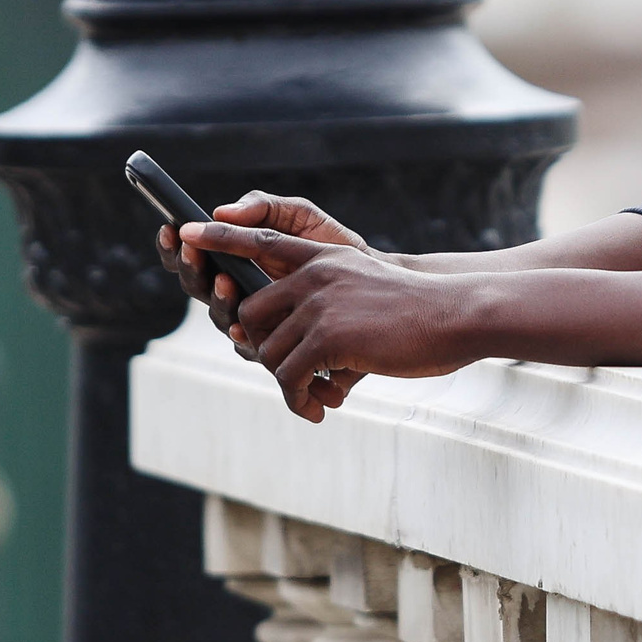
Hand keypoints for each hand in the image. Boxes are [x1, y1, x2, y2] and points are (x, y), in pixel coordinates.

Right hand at [153, 192, 372, 349]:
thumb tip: (222, 210)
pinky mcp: (279, 346)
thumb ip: (264, 208)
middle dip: (192, 269)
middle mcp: (239, 293)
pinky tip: (246, 328)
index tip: (171, 228)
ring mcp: (257, 321)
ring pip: (222, 319)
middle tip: (194, 252)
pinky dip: (246, 338)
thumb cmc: (335, 245)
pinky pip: (252, 349)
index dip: (175, 246)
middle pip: (198, 288)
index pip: (193, 255)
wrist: (376, 279)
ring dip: (219, 301)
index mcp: (236, 260)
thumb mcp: (300, 217)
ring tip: (228, 280)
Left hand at [180, 221, 483, 422]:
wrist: (456, 315)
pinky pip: (290, 376)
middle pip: (251, 315)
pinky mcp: (328, 336)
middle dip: (262, 351)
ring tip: (312, 401)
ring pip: (269, 352)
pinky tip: (318, 410)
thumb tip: (304, 345)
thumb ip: (330, 298)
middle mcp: (313, 274)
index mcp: (322, 257)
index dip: (220, 237)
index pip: (259, 239)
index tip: (185, 231)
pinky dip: (297, 400)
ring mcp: (318, 303)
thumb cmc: (418, 311)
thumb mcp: (367, 287)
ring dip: (287, 385)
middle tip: (292, 378)